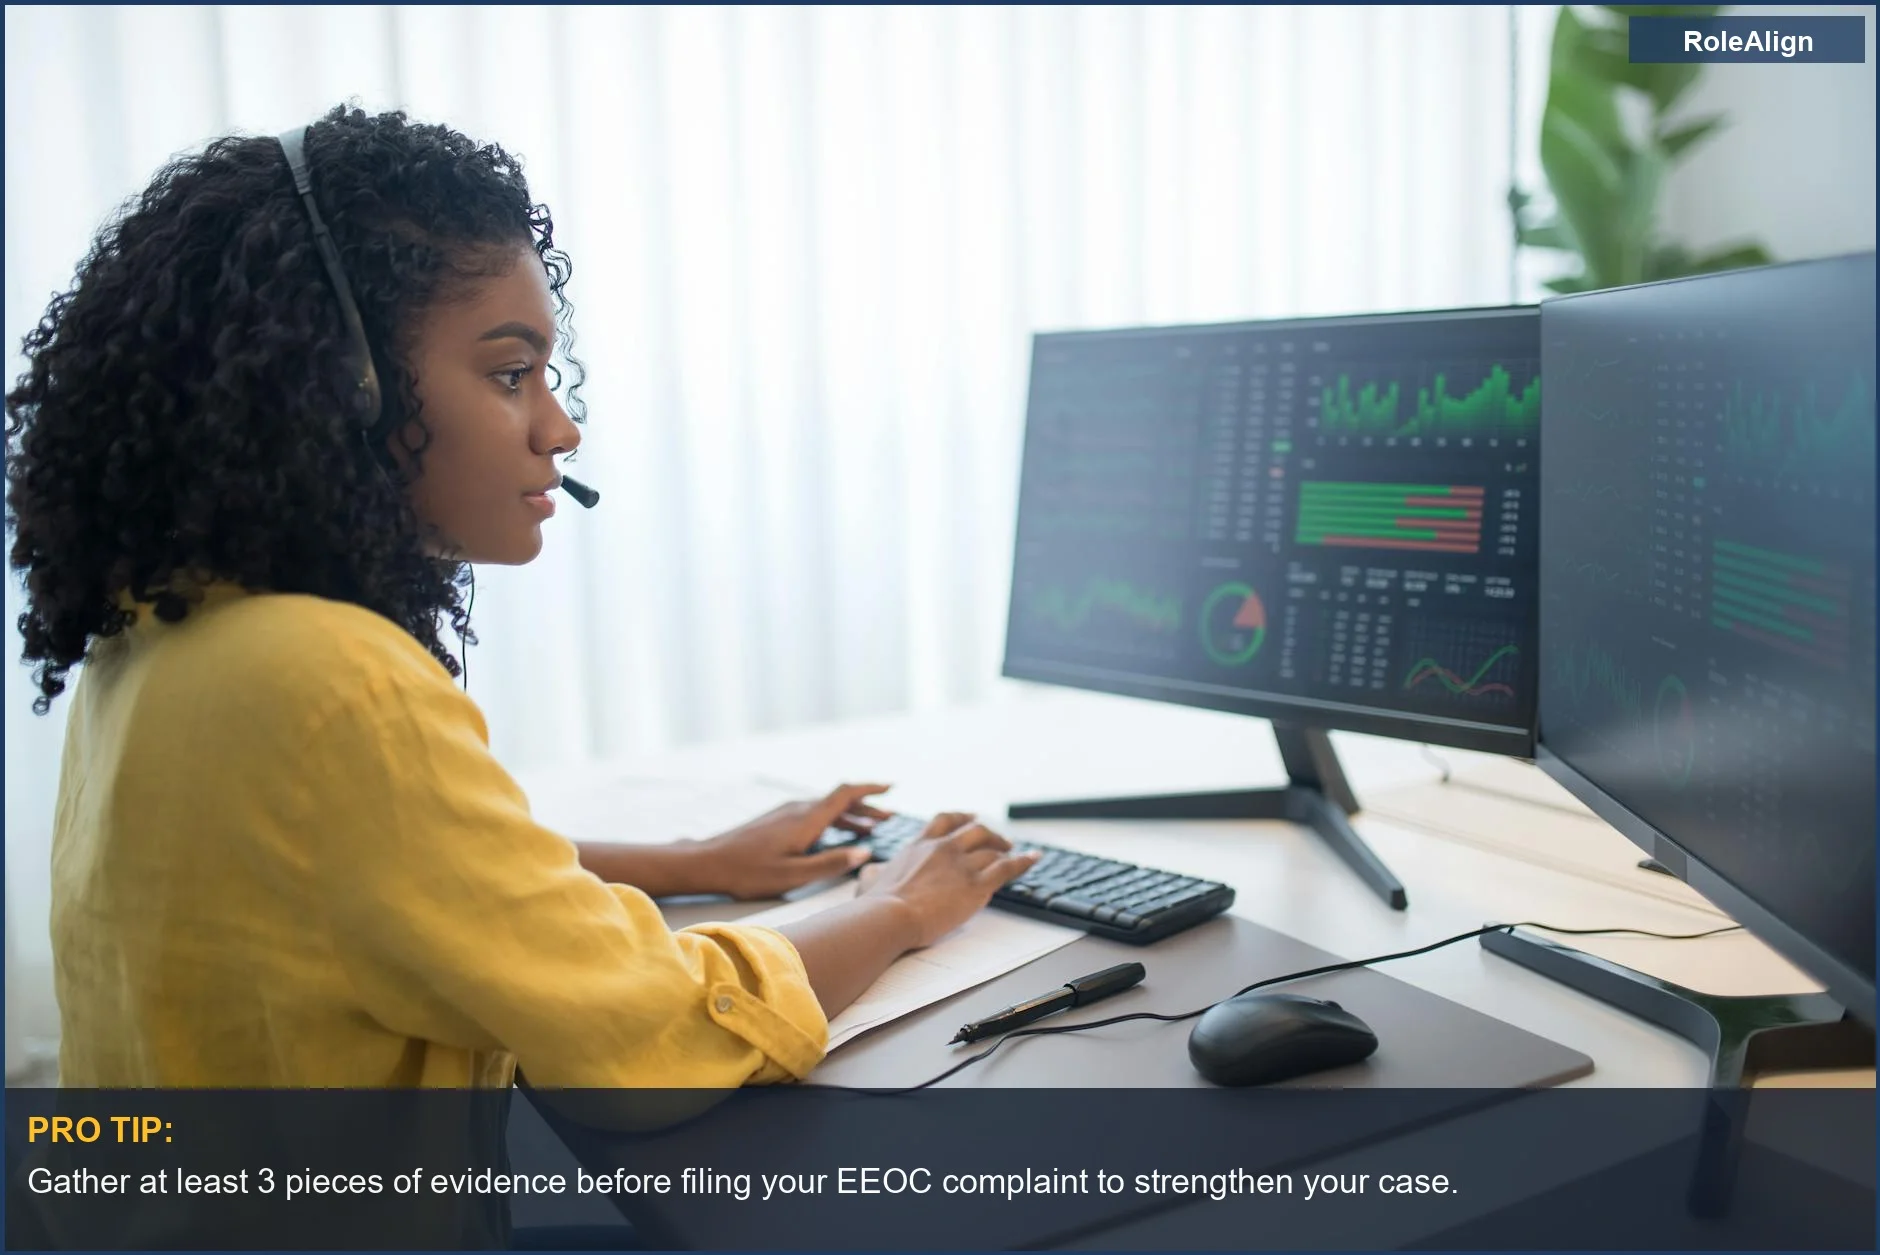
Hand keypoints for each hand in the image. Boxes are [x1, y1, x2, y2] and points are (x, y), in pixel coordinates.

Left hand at [694, 783, 893, 899]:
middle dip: (866, 807)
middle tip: (888, 817)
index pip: (845, 794)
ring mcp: (785, 813)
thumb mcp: (795, 875)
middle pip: (839, 801)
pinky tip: (834, 836)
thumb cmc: (749, 872)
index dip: (871, 789)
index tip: (891, 788)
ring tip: (869, 828)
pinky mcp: (776, 820)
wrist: (708, 862)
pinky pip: (813, 814)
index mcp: (806, 819)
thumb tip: (864, 852)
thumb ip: (831, 864)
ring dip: (850, 816)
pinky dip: (832, 821)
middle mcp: (798, 809)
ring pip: (826, 809)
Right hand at [858, 813, 1039, 948]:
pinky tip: (1033, 859)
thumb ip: (873, 874)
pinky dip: (1024, 861)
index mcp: (919, 846)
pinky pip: (1008, 867)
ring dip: (1007, 850)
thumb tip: (869, 874)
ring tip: (1015, 853)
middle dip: (989, 834)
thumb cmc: (877, 906)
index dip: (961, 818)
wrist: (889, 916)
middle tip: (999, 840)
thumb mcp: (870, 881)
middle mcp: (943, 848)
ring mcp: (961, 864)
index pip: (945, 821)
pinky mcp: (976, 884)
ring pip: (993, 849)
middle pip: (975, 830)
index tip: (969, 818)